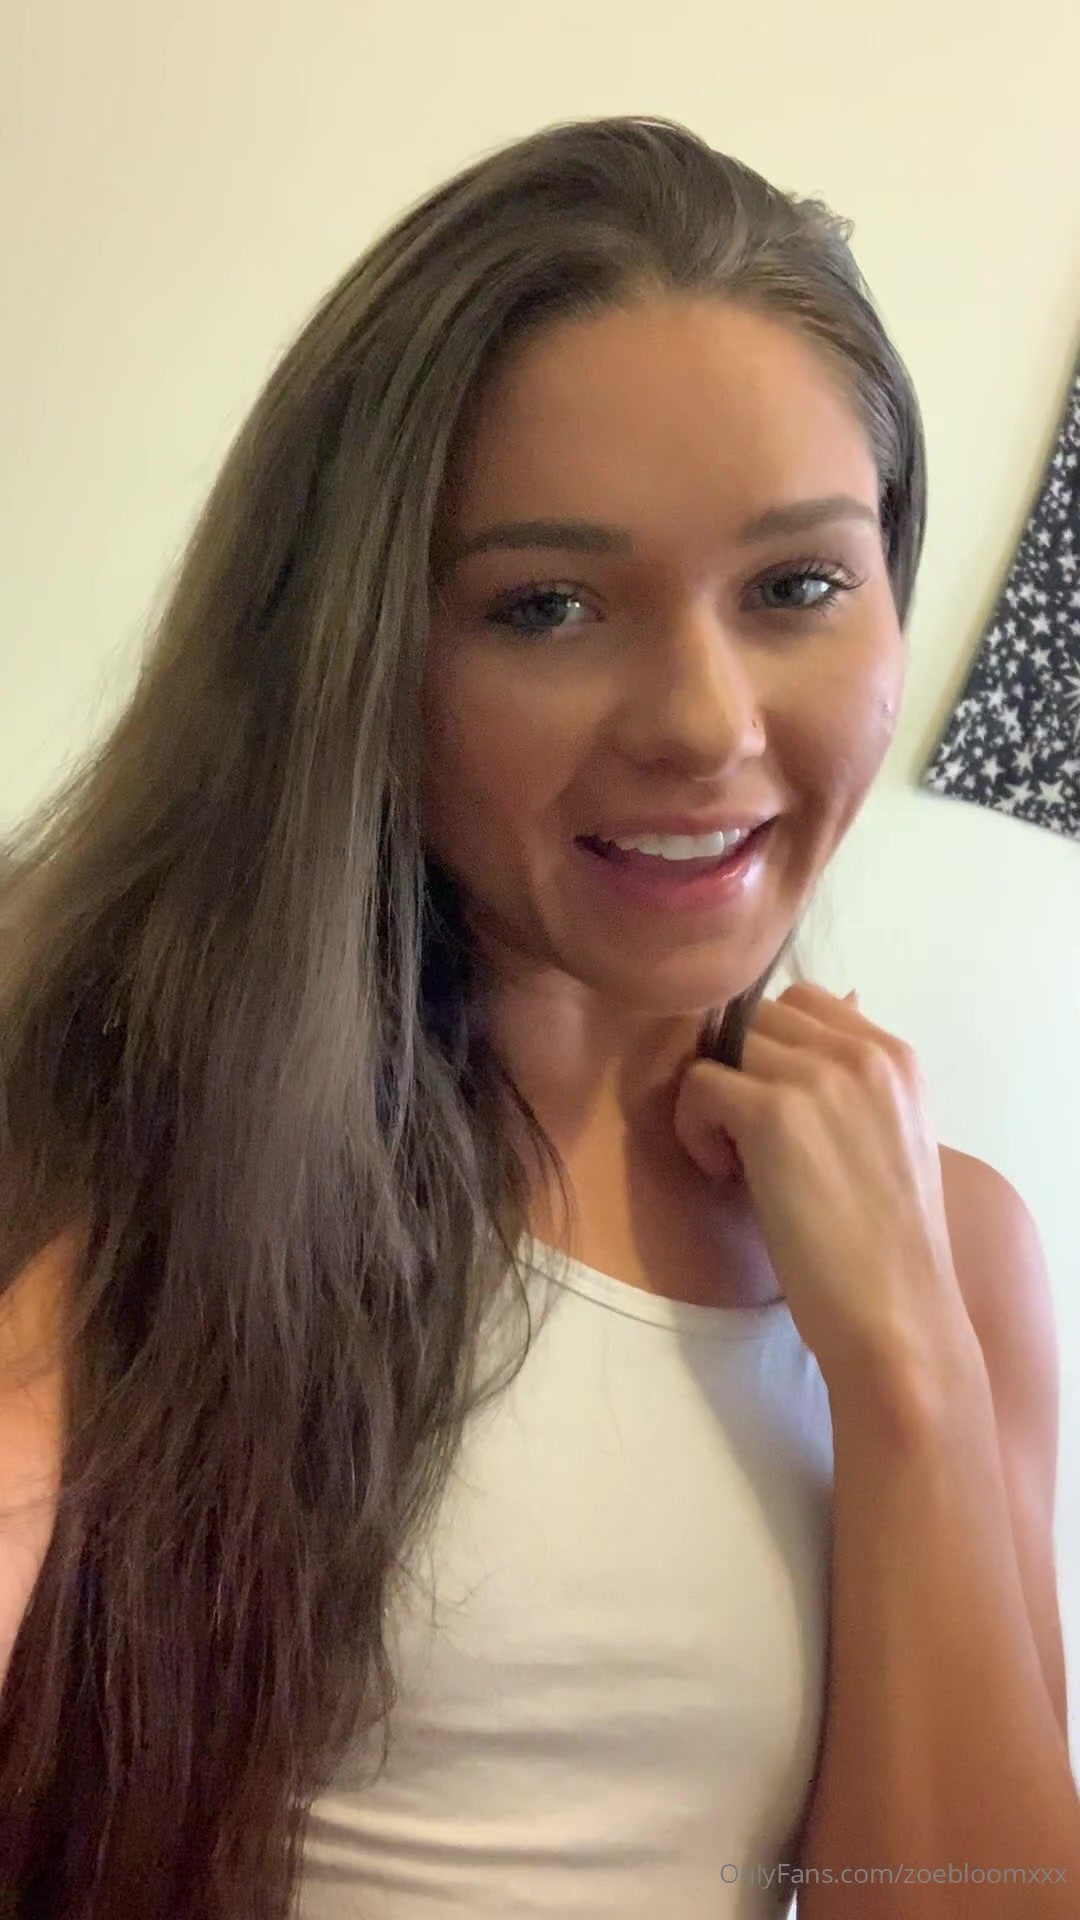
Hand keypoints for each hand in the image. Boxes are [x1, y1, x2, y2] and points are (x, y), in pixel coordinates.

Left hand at [674, 983, 976, 1397]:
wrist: (898, 1316)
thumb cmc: (888, 1248)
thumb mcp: (884, 1141)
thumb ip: (850, 1085)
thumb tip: (817, 1028)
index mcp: (897, 1057)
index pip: (806, 1004)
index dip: (770, 1053)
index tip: (774, 1115)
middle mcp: (863, 1052)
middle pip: (759, 1019)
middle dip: (739, 1071)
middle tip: (746, 1141)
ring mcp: (819, 1077)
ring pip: (724, 1047)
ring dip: (714, 1099)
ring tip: (737, 1163)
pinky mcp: (773, 1112)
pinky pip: (698, 1084)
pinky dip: (695, 1129)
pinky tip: (726, 1179)